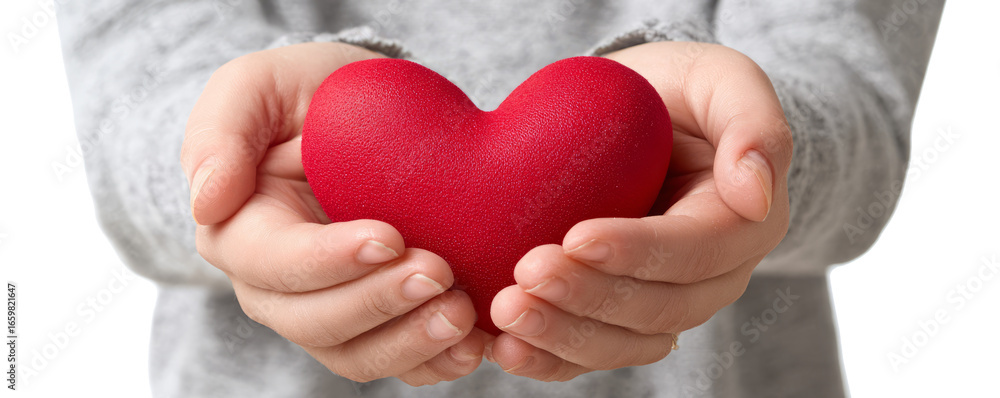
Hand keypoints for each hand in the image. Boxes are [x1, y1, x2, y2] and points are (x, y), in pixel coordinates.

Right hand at [180, 42, 488, 385]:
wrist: (360, 113)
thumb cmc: (304, 95)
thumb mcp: (254, 86)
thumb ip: (219, 134)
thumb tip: (207, 204)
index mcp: (241, 232)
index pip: (274, 263)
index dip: (329, 260)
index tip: (389, 238)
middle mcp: (276, 287)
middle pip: (315, 322)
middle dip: (379, 304)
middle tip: (439, 272)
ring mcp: (325, 311)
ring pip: (356, 356)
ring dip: (411, 344)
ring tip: (462, 315)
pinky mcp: (374, 324)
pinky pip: (397, 361)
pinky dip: (435, 362)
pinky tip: (474, 344)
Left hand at [487, 42, 792, 380]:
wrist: (643, 117)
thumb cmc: (681, 93)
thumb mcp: (724, 81)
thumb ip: (754, 124)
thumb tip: (756, 195)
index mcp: (742, 224)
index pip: (694, 251)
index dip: (636, 252)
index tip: (575, 237)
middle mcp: (710, 277)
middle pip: (657, 309)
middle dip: (589, 298)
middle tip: (525, 275)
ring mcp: (666, 303)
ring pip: (624, 343)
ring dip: (564, 337)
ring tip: (507, 313)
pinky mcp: (620, 317)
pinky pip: (592, 353)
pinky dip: (550, 360)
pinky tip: (506, 348)